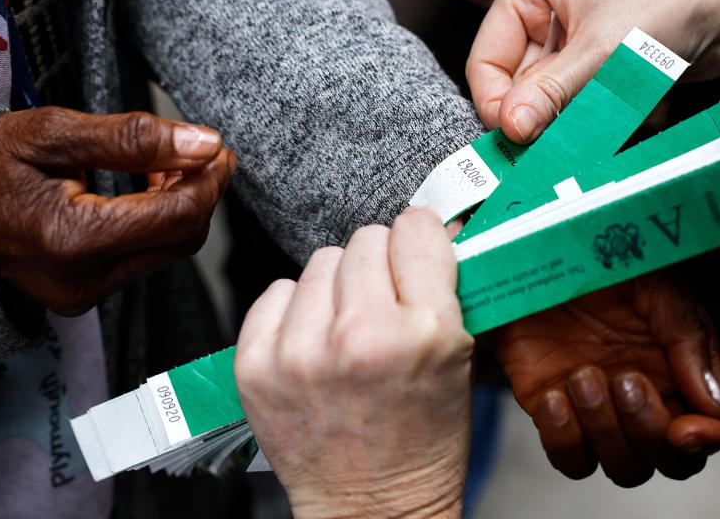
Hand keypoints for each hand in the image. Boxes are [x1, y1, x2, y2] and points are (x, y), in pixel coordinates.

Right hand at [0, 107, 234, 314]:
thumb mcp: (55, 133)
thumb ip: (135, 138)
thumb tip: (203, 143)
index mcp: (69, 239)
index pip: (175, 216)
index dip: (208, 181)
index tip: (220, 150)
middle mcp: (79, 279)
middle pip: (180, 239)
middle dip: (202, 193)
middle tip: (205, 152)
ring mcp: (81, 295)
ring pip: (168, 251)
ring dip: (183, 206)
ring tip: (173, 164)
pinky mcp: (84, 295)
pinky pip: (144, 259)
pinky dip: (159, 223)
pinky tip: (151, 189)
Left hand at [234, 208, 473, 518]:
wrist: (372, 510)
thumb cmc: (424, 442)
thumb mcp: (461, 361)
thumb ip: (445, 290)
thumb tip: (432, 228)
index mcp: (426, 331)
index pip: (414, 229)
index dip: (418, 241)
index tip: (416, 255)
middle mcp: (360, 335)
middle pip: (364, 239)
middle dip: (379, 265)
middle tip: (384, 304)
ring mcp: (302, 350)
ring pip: (321, 261)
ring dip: (338, 287)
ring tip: (348, 331)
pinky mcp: (257, 365)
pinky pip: (277, 291)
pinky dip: (297, 309)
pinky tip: (315, 343)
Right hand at [467, 0, 719, 141]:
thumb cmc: (673, 4)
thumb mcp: (602, 53)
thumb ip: (552, 94)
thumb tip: (511, 126)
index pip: (486, 59)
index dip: (498, 103)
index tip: (517, 138)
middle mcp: (540, 11)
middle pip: (518, 85)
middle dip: (544, 117)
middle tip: (561, 145)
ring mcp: (565, 40)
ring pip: (547, 102)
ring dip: (574, 122)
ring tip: (610, 120)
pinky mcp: (589, 65)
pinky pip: (573, 106)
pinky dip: (594, 120)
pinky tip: (628, 112)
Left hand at [491, 274, 719, 483]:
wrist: (528, 253)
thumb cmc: (596, 259)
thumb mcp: (654, 285)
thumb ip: (687, 340)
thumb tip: (716, 407)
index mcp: (682, 365)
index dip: (713, 437)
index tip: (685, 431)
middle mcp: (648, 395)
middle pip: (674, 461)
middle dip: (649, 431)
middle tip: (624, 378)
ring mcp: (601, 410)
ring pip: (625, 467)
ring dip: (605, 432)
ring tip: (581, 375)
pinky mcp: (555, 413)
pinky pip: (570, 459)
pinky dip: (563, 439)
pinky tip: (553, 396)